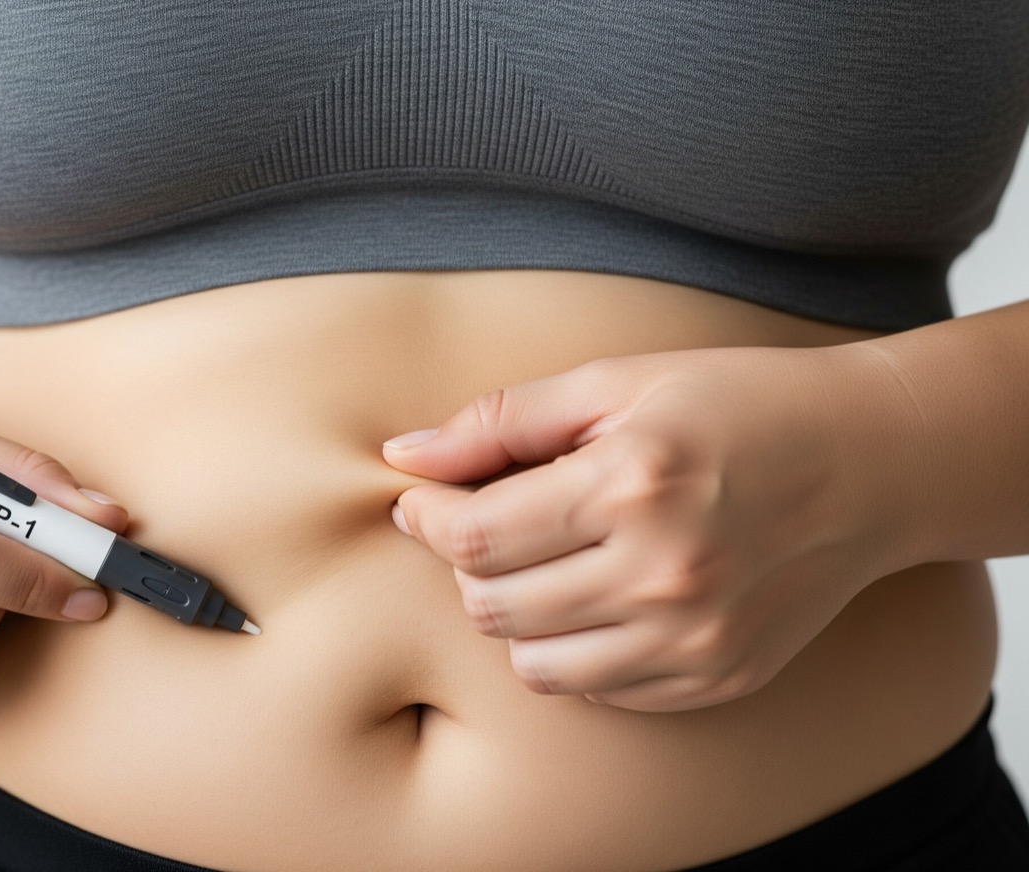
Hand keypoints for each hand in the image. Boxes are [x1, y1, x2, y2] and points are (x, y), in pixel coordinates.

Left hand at [385, 345, 918, 711]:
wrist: (868, 462)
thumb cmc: (733, 406)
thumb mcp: (615, 383)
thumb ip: (499, 422)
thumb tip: (401, 456)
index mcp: (634, 485)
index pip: (476, 538)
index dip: (428, 520)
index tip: (422, 500)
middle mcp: (666, 573)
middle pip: (494, 606)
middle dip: (467, 566)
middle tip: (488, 526)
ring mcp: (696, 638)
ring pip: (534, 664)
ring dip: (515, 617)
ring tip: (545, 564)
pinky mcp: (717, 678)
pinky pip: (598, 690)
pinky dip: (577, 650)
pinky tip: (602, 595)